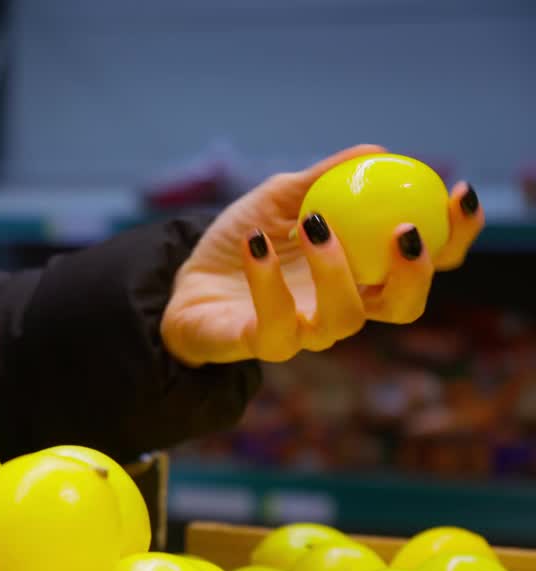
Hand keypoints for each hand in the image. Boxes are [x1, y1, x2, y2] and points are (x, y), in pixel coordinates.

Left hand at [162, 144, 484, 365]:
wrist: (185, 279)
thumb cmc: (244, 241)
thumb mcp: (280, 197)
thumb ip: (324, 179)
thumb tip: (377, 152)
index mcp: (363, 270)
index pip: (426, 261)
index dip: (455, 235)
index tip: (458, 195)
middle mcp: (344, 306)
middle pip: (404, 305)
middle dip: (415, 272)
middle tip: (403, 230)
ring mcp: (307, 332)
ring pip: (346, 318)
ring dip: (336, 269)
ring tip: (312, 225)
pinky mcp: (264, 345)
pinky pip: (278, 324)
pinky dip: (268, 281)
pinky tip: (255, 243)